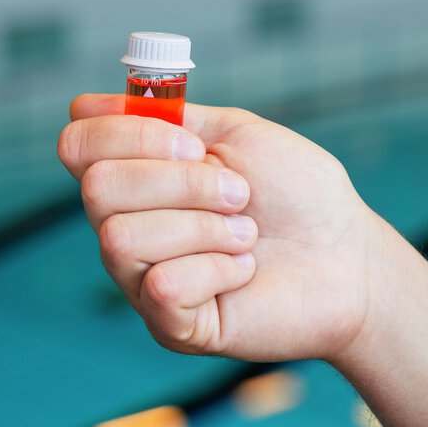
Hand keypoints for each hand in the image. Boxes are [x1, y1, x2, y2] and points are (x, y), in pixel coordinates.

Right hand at [58, 94, 389, 361]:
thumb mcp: (236, 134)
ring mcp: (143, 279)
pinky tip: (244, 271)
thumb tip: (80, 102)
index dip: (128, 134)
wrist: (350, 255)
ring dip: (204, 226)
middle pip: (97, 188)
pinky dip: (218, 269)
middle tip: (238, 192)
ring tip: (247, 232)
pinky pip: (163, 287)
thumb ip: (165, 117)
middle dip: (181, 182)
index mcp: (138, 175)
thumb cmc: (299, 193)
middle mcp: (127, 225)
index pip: (77, 145)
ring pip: (123, 239)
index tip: (194, 144)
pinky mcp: (171, 324)